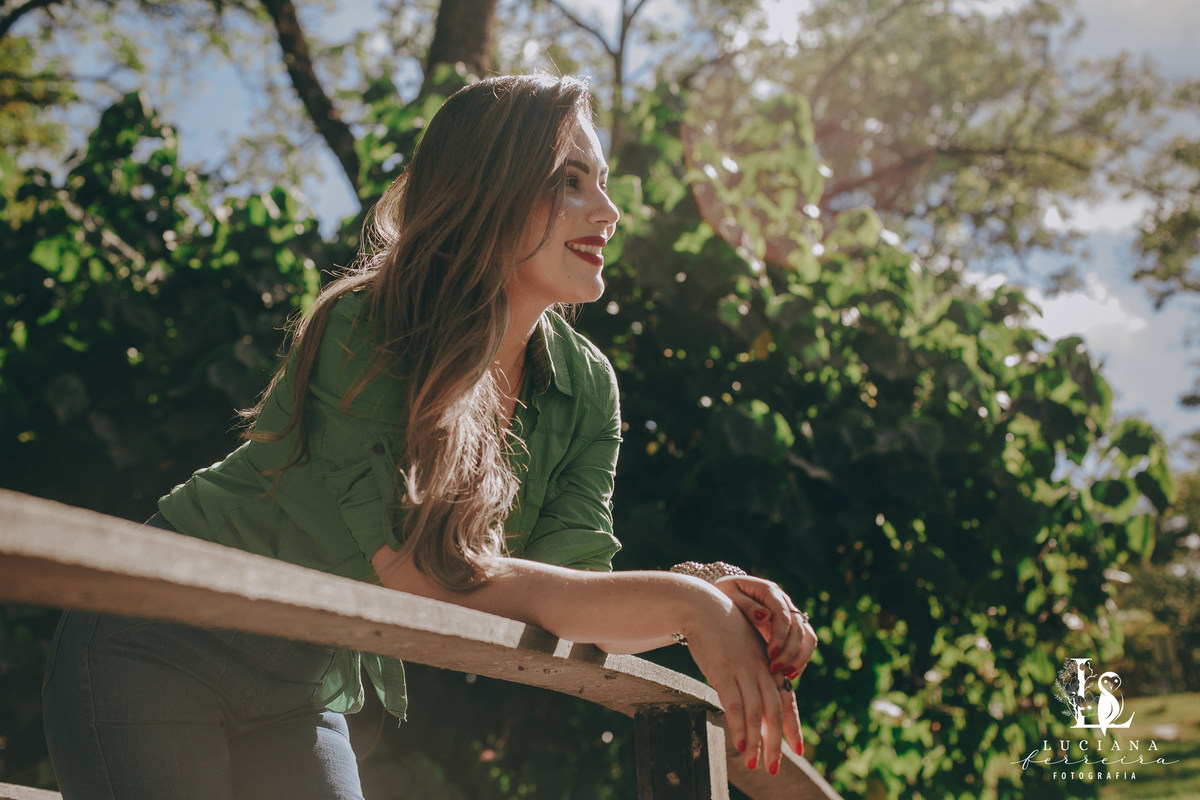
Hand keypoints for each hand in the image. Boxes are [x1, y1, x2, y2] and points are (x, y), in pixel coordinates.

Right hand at [681, 589, 803, 773]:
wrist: (703, 606)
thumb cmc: (722, 629)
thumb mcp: (743, 650)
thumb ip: (752, 672)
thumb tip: (751, 698)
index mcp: (768, 665)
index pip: (786, 700)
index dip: (793, 726)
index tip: (799, 749)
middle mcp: (761, 668)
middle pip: (775, 710)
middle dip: (776, 742)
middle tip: (775, 767)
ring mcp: (743, 669)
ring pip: (756, 711)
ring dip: (756, 741)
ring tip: (755, 763)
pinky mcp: (723, 669)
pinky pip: (734, 703)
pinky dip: (739, 726)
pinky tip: (740, 744)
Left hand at [714, 575, 816, 682]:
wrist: (724, 595)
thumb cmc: (723, 595)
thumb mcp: (729, 595)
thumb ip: (746, 605)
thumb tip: (765, 616)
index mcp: (769, 591)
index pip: (783, 615)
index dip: (780, 637)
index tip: (770, 655)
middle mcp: (784, 602)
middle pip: (799, 627)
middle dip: (790, 651)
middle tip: (774, 669)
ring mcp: (789, 615)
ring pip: (807, 636)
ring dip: (800, 657)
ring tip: (785, 675)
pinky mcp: (789, 629)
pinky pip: (804, 645)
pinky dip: (800, 661)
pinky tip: (788, 675)